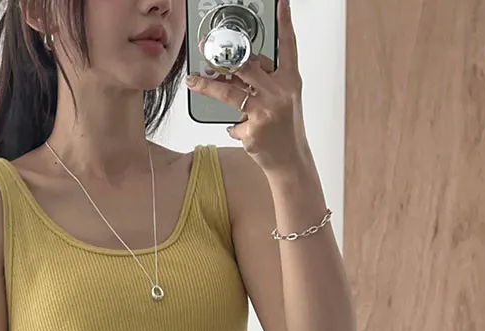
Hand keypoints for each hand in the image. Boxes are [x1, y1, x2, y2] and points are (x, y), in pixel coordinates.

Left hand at [186, 0, 308, 175]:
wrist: (291, 161)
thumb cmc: (286, 129)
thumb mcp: (284, 99)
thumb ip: (265, 82)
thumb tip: (235, 70)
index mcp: (290, 81)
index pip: (288, 46)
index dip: (285, 22)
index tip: (280, 3)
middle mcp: (280, 93)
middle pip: (247, 66)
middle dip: (225, 59)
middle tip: (207, 53)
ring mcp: (266, 113)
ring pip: (229, 93)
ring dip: (208, 87)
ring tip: (193, 81)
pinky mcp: (253, 132)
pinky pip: (232, 123)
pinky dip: (233, 127)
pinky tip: (239, 130)